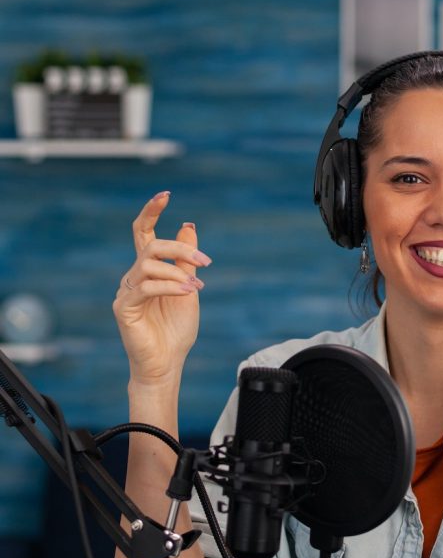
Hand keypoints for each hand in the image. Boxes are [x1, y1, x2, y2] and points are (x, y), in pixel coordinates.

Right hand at [112, 191, 211, 385]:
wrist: (168, 363)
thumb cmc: (176, 330)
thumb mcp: (188, 288)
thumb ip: (186, 260)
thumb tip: (188, 225)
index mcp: (149, 270)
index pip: (143, 232)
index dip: (151, 211)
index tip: (166, 195)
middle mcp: (134, 276)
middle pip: (151, 245)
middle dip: (180, 248)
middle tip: (204, 262)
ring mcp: (126, 291)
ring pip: (149, 264)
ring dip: (178, 272)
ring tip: (196, 288)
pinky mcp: (123, 308)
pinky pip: (145, 287)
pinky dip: (169, 286)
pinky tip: (186, 293)